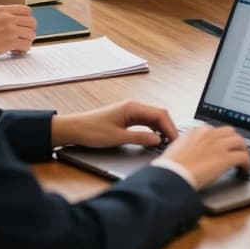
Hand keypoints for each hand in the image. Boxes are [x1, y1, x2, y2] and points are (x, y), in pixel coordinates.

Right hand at [0, 5, 35, 60]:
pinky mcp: (10, 41)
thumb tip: (18, 22)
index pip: (26, 10)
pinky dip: (23, 50)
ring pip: (31, 34)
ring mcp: (10, 29)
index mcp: (2, 9)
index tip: (22, 27)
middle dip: (29, 31)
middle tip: (22, 37)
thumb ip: (3, 16)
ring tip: (17, 45)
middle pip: (32, 22)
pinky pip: (26, 45)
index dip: (26, 19)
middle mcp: (8, 17)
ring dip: (26, 41)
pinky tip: (14, 51)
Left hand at [51, 100, 177, 148]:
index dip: (170, 127)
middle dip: (168, 127)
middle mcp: (133, 106)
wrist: (74, 128)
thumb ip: (140, 138)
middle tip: (174, 142)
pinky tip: (155, 137)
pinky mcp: (126, 117)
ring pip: (153, 117)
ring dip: (161, 128)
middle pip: (159, 114)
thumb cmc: (92, 131)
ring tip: (167, 141)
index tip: (175, 140)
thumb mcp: (117, 137)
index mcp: (132, 107)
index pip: (160, 114)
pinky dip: (153, 128)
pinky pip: (145, 121)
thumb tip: (158, 139)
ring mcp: (130, 111)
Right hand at [160, 124, 249, 188]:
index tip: (222, 145)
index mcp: (196, 130)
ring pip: (240, 142)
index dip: (221, 139)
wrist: (171, 175)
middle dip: (234, 141)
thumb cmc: (169, 167)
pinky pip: (243, 157)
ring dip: (243, 150)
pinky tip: (245, 170)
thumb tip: (190, 152)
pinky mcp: (226, 158)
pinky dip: (247, 163)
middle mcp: (209, 134)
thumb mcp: (176, 149)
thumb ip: (186, 146)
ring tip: (243, 160)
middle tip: (236, 150)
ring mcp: (219, 145)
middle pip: (230, 132)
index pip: (215, 130)